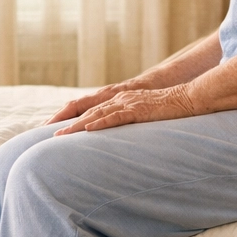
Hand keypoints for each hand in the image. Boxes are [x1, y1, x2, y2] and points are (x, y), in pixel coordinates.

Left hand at [52, 85, 197, 135]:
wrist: (190, 98)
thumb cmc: (171, 109)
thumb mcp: (146, 116)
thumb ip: (132, 123)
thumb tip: (122, 139)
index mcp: (120, 100)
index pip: (90, 108)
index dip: (71, 117)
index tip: (54, 128)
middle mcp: (120, 99)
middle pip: (87, 110)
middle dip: (65, 121)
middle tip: (46, 132)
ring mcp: (128, 103)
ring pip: (96, 114)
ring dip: (77, 126)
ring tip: (59, 136)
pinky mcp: (138, 110)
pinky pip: (115, 117)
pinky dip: (100, 123)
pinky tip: (88, 130)